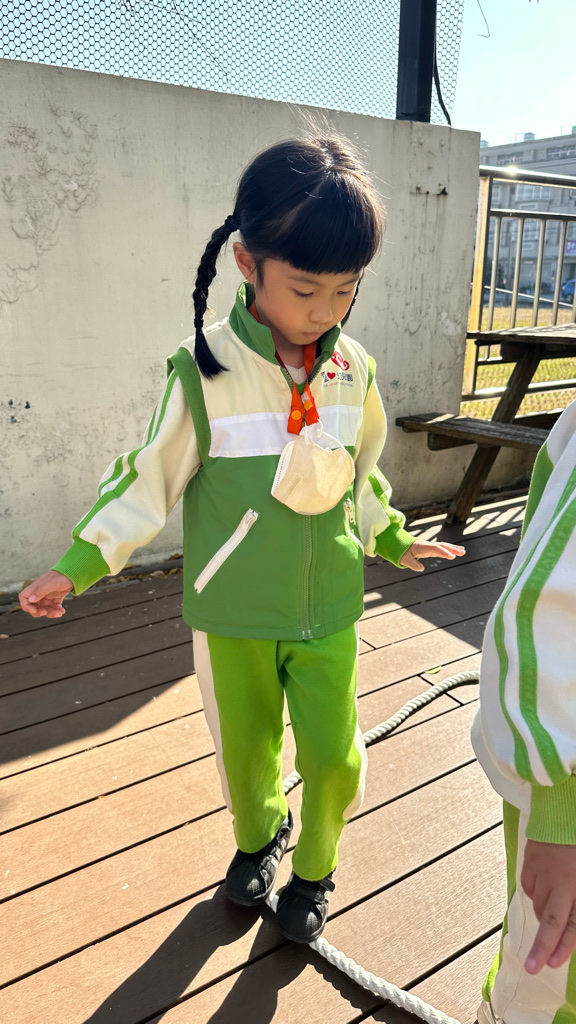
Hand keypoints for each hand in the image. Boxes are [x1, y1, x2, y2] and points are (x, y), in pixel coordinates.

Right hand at [19, 570, 73, 617]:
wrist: (74, 572)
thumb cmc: (61, 576)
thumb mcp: (51, 583)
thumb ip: (40, 591)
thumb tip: (30, 600)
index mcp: (36, 588)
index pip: (24, 598)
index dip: (26, 606)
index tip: (35, 610)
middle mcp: (40, 592)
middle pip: (33, 606)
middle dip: (39, 612)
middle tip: (46, 612)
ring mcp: (48, 596)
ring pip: (45, 609)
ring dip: (50, 613)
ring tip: (59, 613)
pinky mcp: (56, 598)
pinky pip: (54, 608)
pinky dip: (57, 611)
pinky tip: (62, 611)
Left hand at [399, 541, 465, 572]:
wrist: (399, 545)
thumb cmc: (402, 553)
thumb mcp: (404, 559)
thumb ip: (412, 564)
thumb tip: (421, 568)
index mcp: (421, 547)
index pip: (435, 548)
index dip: (443, 552)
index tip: (452, 556)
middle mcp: (427, 545)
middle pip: (441, 546)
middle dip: (452, 548)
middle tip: (462, 552)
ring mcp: (429, 547)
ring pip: (443, 546)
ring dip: (453, 548)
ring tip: (463, 551)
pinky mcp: (430, 549)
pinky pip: (441, 549)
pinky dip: (448, 551)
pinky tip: (455, 553)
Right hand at [522, 839, 575, 973]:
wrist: (563, 812)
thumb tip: (571, 925)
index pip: (572, 923)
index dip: (563, 945)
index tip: (552, 964)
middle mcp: (561, 883)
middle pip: (550, 921)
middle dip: (541, 948)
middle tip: (532, 968)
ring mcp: (542, 872)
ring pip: (539, 906)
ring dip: (545, 915)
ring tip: (554, 905)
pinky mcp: (529, 863)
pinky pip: (530, 888)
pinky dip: (536, 894)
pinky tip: (545, 885)